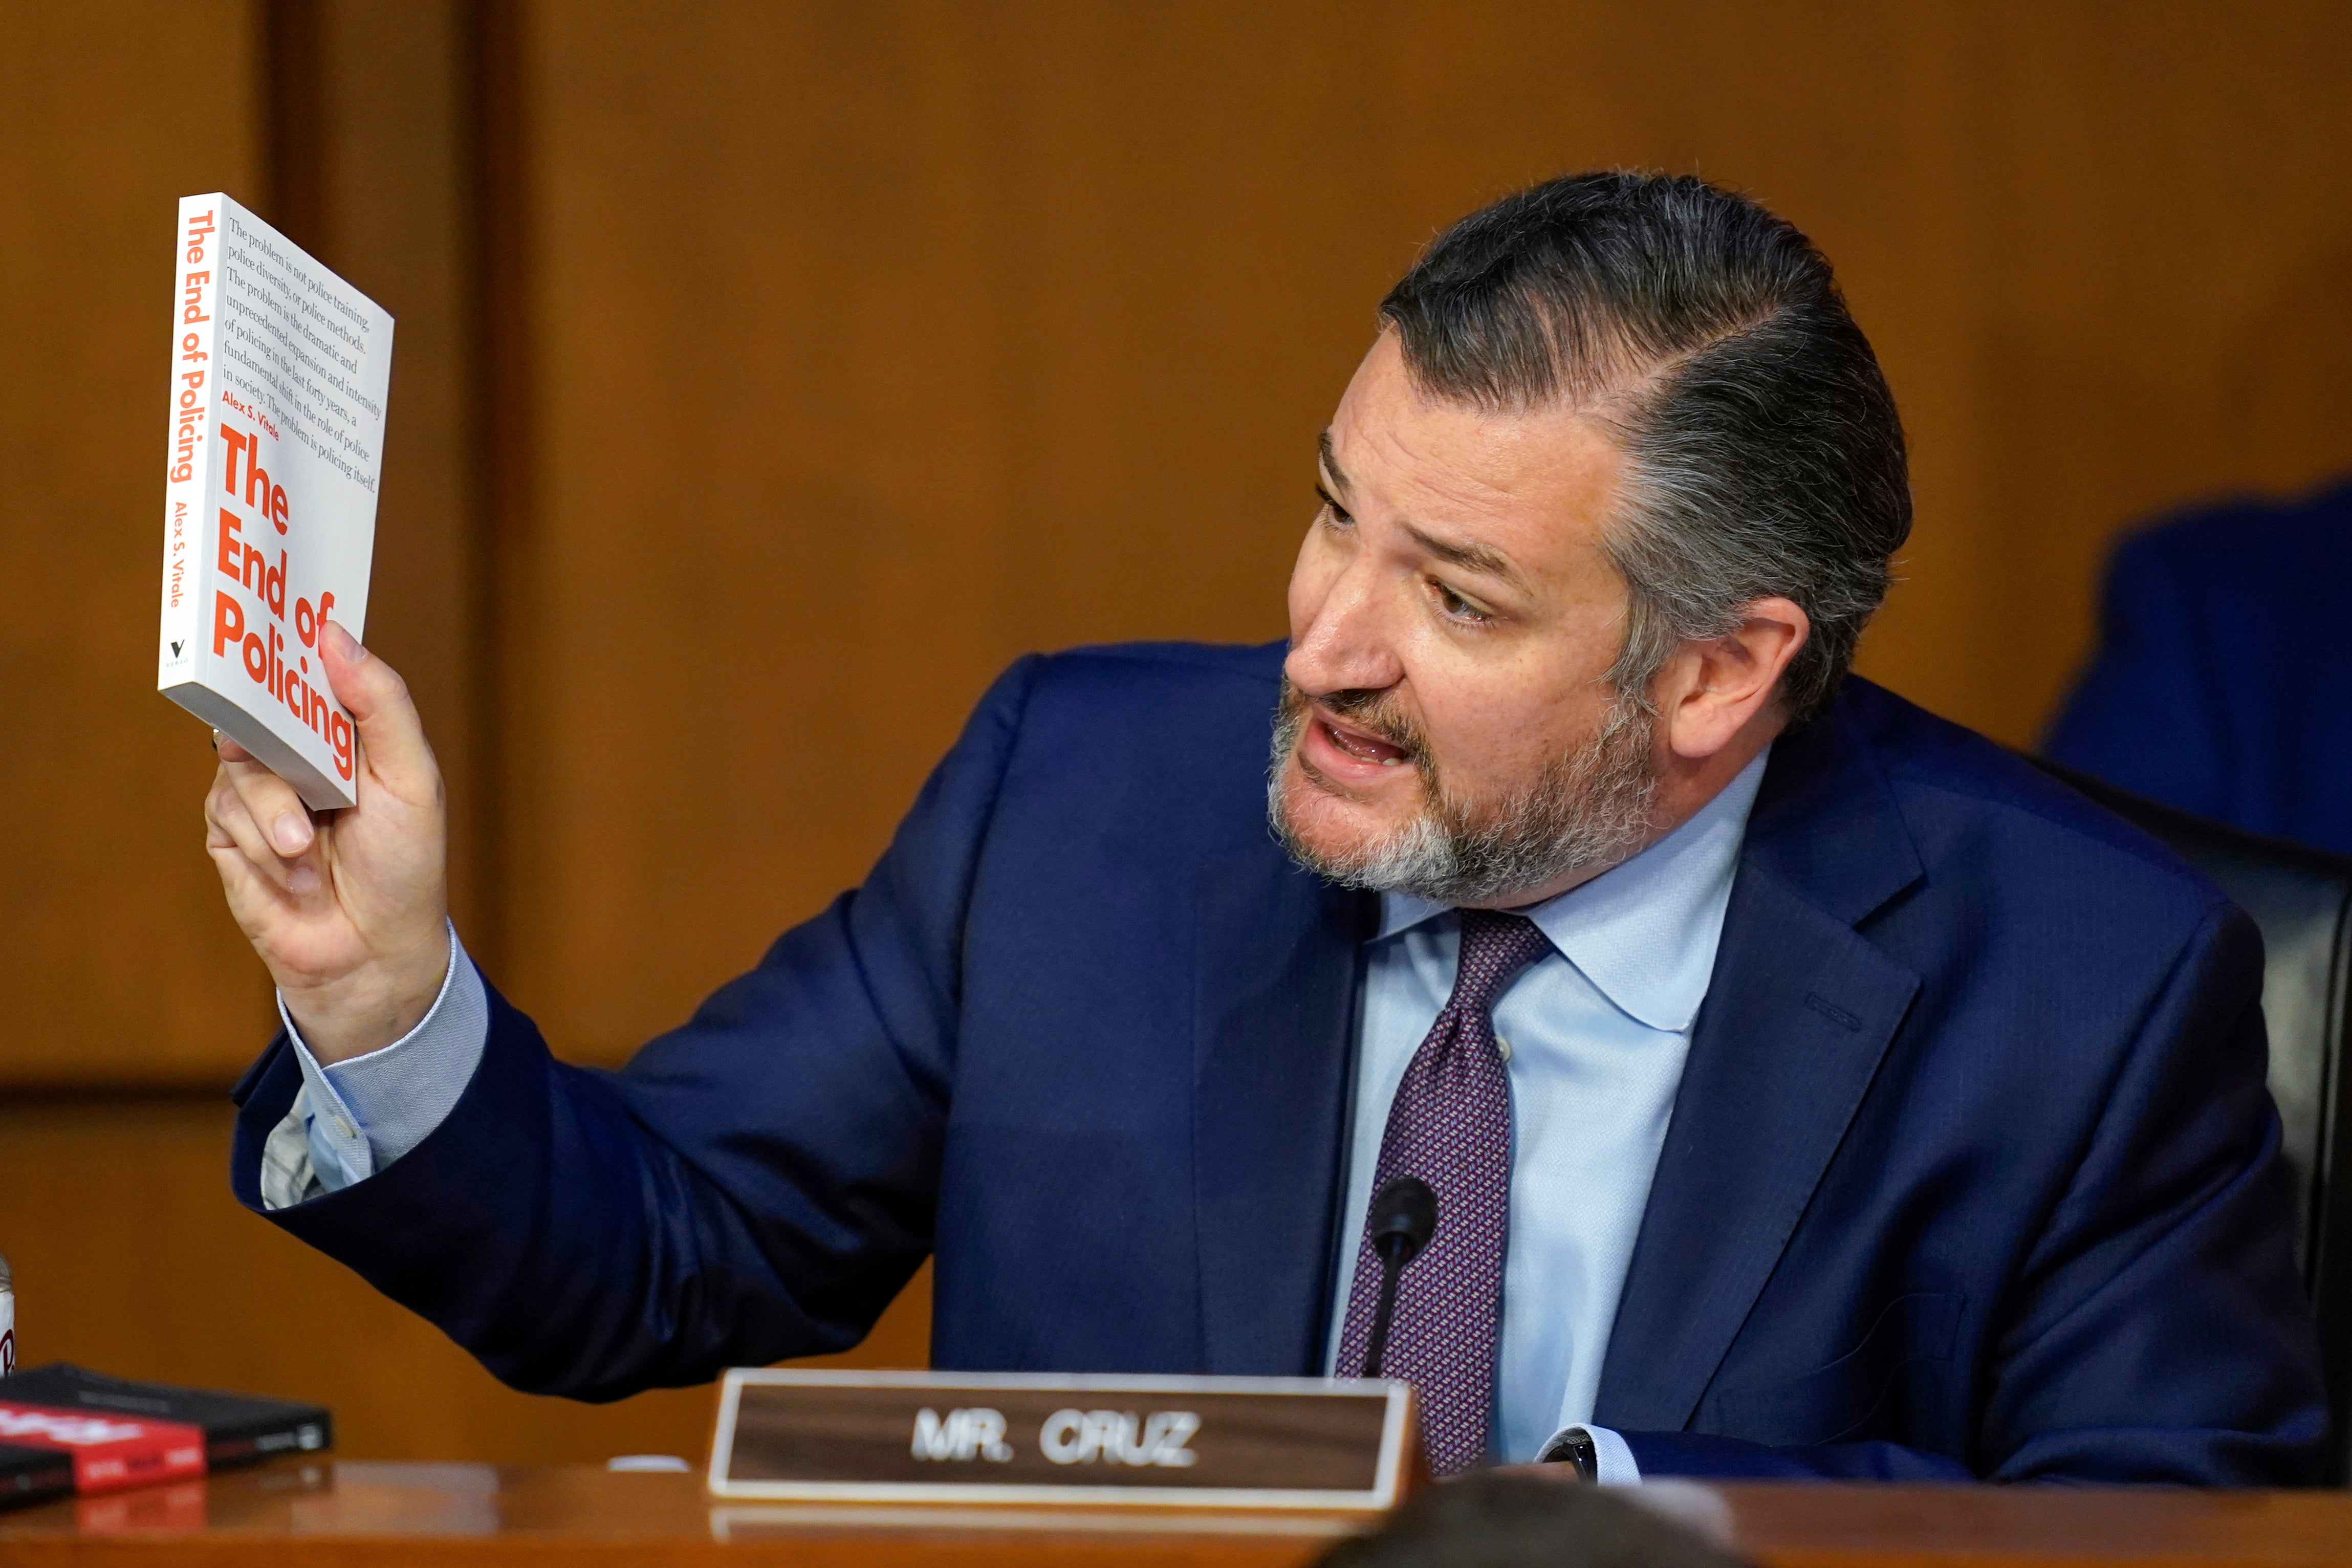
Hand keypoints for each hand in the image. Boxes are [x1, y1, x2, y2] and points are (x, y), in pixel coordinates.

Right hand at [204, 621, 450, 1062]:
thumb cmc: (404, 866)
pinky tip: (295, 871)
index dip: (291, 639)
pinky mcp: (229, 832)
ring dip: (278, 811)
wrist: (372, 953)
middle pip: (259, 705)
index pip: (310, 668)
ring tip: (311, 849)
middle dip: (271, 723)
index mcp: (345, 732)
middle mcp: (298, 753)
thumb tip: (335, 634)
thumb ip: (380, 704)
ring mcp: (260, 790)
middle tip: (286, 740)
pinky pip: (225, 811)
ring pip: (240, 763)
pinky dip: (261, 841)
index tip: (280, 614)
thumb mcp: (411, 777)